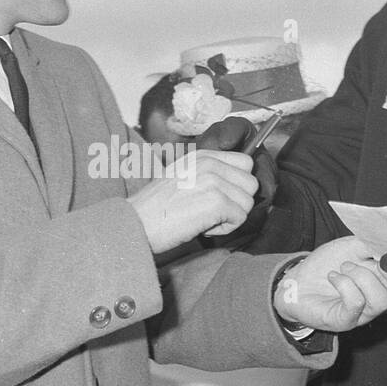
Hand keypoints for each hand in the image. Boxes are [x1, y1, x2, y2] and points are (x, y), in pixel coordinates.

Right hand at [129, 149, 256, 254]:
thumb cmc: (155, 208)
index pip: (245, 162)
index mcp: (203, 155)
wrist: (135, 222)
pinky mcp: (217, 201)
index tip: (221, 197)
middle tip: (211, 211)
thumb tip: (237, 184)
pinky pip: (240, 218)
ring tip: (204, 219)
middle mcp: (210, 163)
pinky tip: (202, 227)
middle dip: (237, 202)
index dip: (238, 184)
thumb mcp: (182, 177)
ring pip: (248, 202)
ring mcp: (215, 181)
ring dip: (230, 217)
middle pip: (251, 183)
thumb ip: (209, 174)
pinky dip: (224, 229)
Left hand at [275, 235, 386, 331]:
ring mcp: (363, 315)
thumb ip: (376, 244)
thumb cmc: (329, 264)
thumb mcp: (356, 247)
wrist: (298, 280)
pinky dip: (344, 284)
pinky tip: (333, 277)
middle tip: (370, 261)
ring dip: (360, 276)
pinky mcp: (345, 321)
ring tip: (343, 268)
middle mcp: (379, 303)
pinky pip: (356, 303)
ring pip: (380, 300)